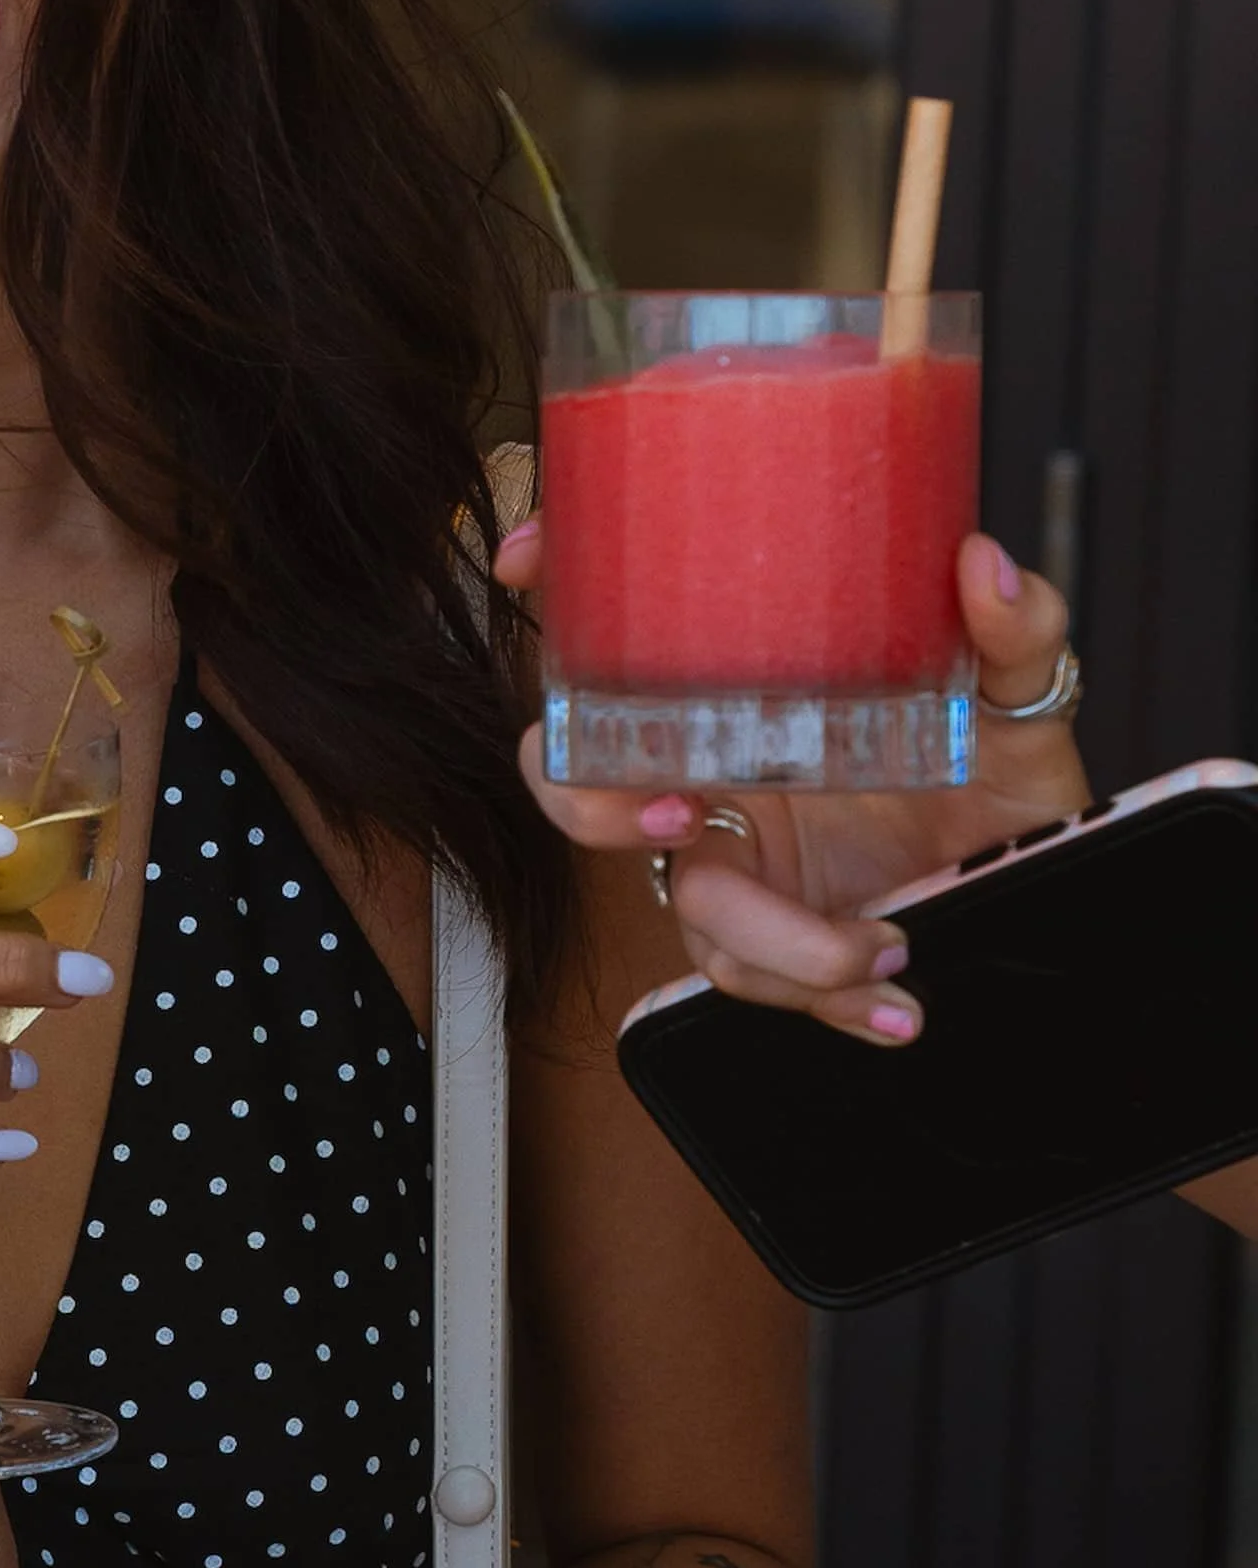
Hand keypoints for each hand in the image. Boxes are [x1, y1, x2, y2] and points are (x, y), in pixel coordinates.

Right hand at [496, 521, 1087, 1044]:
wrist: (1044, 878)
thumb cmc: (1005, 772)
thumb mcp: (1020, 697)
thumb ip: (1015, 631)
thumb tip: (981, 565)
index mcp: (750, 700)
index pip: (624, 639)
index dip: (552, 590)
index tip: (522, 561)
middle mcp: (721, 778)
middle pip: (584, 785)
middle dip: (592, 806)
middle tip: (674, 812)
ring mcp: (741, 866)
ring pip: (691, 909)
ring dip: (778, 944)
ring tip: (882, 948)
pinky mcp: (777, 945)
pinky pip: (758, 983)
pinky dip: (825, 1002)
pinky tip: (894, 1006)